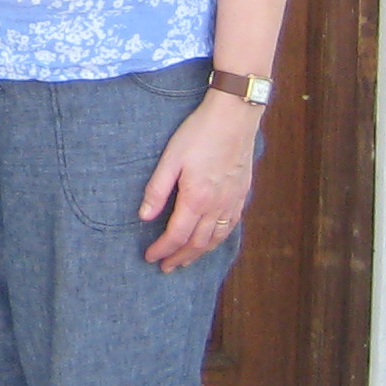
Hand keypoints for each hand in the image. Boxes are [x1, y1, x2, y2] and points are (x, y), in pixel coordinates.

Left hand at [140, 91, 258, 271]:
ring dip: (199, 254)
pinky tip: (212, 241)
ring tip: (185, 262)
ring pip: (216, 239)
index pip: (177, 235)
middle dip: (179, 258)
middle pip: (198, 244)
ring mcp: (233, 202)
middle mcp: (218, 206)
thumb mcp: (171, 158)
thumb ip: (157, 190)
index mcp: (196, 198)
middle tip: (165, 267)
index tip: (150, 257)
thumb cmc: (199, 133)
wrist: (234, 117)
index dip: (162, 249)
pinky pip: (230, 227)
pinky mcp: (242, 194)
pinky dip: (218, 240)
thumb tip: (143, 217)